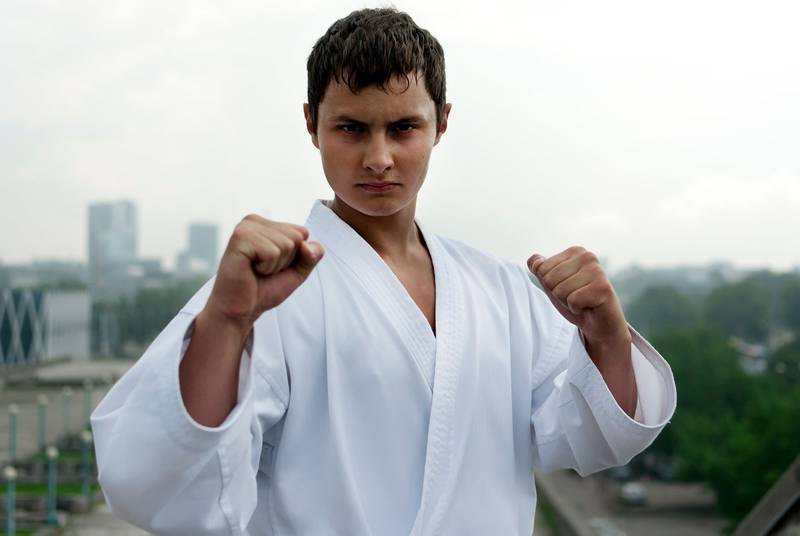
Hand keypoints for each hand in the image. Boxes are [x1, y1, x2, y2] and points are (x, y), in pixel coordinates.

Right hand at [205, 213, 323, 334]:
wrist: (240, 310)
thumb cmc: (263, 289)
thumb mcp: (296, 272)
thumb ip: (311, 256)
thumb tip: (308, 244)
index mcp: (266, 224)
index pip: (302, 232)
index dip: (294, 257)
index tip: (272, 266)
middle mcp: (254, 221)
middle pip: (296, 237)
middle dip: (285, 261)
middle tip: (263, 270)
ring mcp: (246, 227)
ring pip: (286, 244)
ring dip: (274, 266)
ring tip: (256, 270)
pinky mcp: (239, 238)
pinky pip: (272, 252)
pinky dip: (266, 268)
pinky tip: (250, 270)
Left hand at [527, 246, 629, 347]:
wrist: (599, 324)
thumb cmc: (576, 301)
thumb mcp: (554, 284)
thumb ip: (541, 270)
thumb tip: (533, 261)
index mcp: (575, 251)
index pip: (541, 268)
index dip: (550, 285)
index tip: (568, 289)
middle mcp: (587, 256)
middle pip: (549, 280)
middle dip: (558, 295)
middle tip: (575, 297)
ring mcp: (597, 271)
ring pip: (559, 291)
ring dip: (568, 303)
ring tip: (582, 302)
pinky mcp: (602, 288)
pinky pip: (572, 301)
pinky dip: (577, 309)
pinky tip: (588, 306)